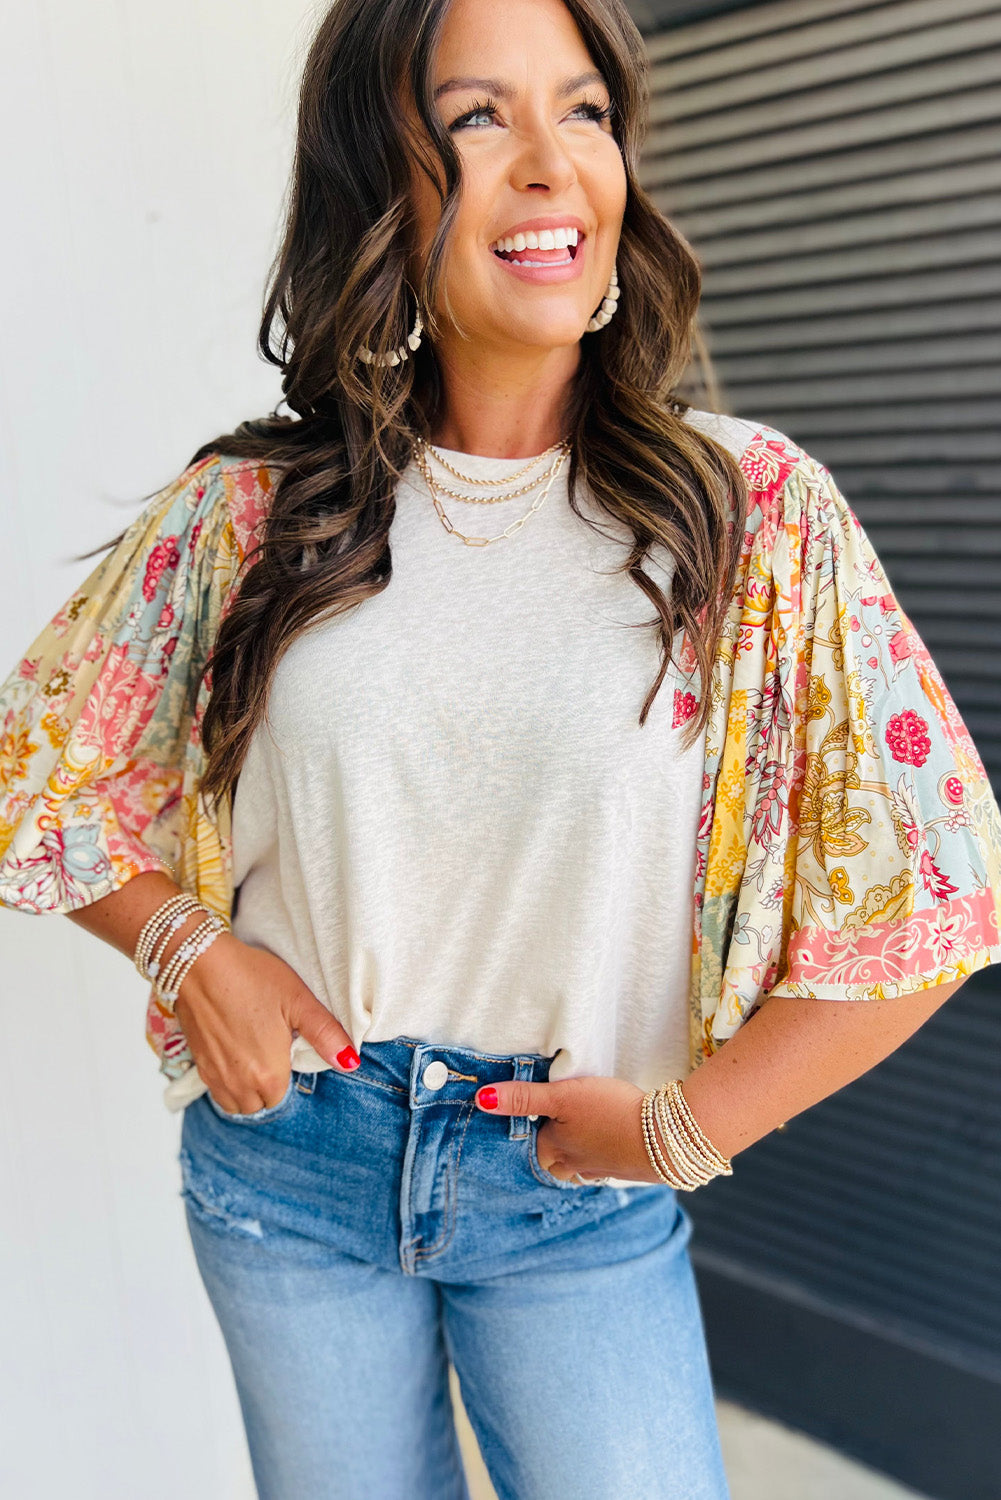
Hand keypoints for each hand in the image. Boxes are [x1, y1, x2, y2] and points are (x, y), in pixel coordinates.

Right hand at [173, 932, 359, 1112]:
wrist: (200, 963)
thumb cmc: (251, 977)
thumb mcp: (298, 1000)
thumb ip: (326, 1035)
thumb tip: (351, 1063)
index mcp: (267, 1074)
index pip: (281, 1096)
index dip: (286, 1073)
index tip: (284, 1048)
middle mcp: (239, 1083)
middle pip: (258, 1103)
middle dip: (266, 1085)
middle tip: (269, 1050)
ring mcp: (215, 1075)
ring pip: (235, 1102)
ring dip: (245, 1089)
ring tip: (252, 1055)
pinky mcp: (197, 1063)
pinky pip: (215, 1090)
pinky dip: (225, 1082)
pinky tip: (231, 1052)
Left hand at [474, 1074, 659, 1183]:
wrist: (664, 1139)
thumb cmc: (610, 1113)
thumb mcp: (563, 1096)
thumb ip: (524, 1097)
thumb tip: (482, 1099)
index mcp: (554, 1149)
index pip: (530, 1147)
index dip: (527, 1134)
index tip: (527, 1121)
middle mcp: (573, 1165)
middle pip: (550, 1163)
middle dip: (546, 1152)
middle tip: (546, 1133)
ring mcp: (600, 1170)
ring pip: (575, 1168)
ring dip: (571, 1158)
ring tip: (571, 1143)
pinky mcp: (624, 1168)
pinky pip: (602, 1167)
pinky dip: (597, 1159)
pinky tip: (604, 1148)